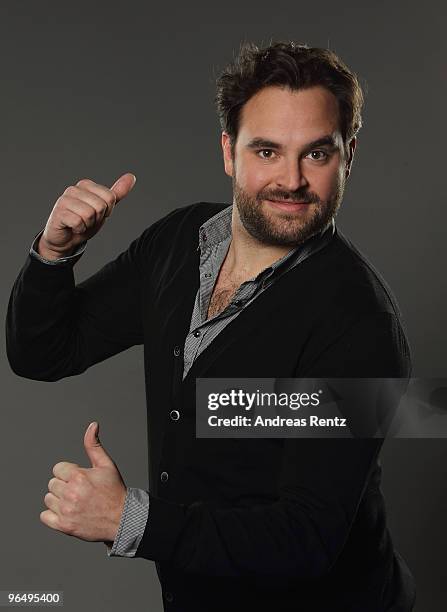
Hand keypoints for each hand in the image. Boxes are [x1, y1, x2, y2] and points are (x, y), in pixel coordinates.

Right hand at [37, 173, 136, 258]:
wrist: (66, 238)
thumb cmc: (84, 222)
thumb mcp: (104, 208)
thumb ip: (117, 193)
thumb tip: (131, 177)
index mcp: (86, 185)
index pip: (110, 197)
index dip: (107, 211)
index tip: (97, 214)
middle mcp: (74, 189)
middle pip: (101, 206)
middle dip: (97, 218)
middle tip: (87, 221)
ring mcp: (64, 200)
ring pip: (90, 214)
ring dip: (88, 225)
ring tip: (80, 224)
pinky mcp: (58, 212)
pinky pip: (78, 222)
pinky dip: (79, 229)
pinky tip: (73, 228)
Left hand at [40, 422, 126, 542]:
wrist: (121, 518)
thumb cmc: (114, 491)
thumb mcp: (106, 464)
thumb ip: (94, 445)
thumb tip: (92, 426)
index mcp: (79, 476)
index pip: (58, 469)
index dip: (69, 472)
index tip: (80, 479)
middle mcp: (71, 493)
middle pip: (52, 483)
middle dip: (64, 485)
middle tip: (79, 491)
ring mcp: (66, 510)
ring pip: (48, 499)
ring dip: (58, 500)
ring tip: (75, 502)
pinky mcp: (64, 526)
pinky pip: (45, 516)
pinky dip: (53, 515)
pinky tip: (67, 512)